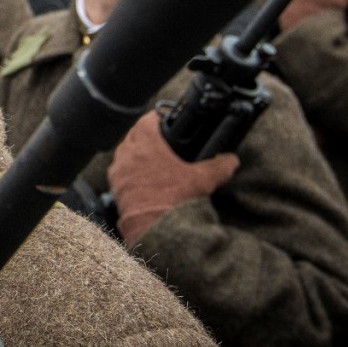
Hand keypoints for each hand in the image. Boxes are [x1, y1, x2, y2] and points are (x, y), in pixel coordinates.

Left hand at [108, 110, 240, 246]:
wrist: (155, 229)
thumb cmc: (176, 200)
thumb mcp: (203, 180)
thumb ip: (219, 166)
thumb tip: (232, 160)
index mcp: (146, 142)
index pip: (148, 119)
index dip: (159, 117)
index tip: (166, 120)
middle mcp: (128, 153)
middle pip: (135, 135)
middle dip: (147, 135)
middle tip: (161, 141)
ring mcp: (119, 170)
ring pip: (125, 152)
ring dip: (136, 153)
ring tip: (152, 160)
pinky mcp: (115, 187)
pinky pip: (120, 172)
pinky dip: (129, 171)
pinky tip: (142, 179)